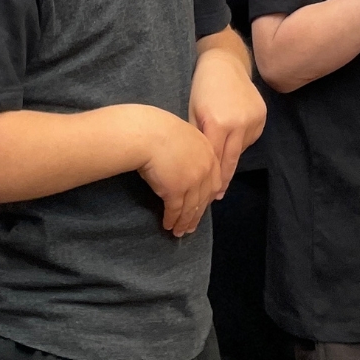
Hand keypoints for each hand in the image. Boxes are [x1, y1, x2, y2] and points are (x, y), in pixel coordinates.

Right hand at [138, 112, 220, 237]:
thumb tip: (184, 162)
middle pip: (204, 198)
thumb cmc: (158, 128)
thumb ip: (190, 150)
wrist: (146, 132)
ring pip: (191, 208)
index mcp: (208, 152)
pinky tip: (168, 225)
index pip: (213, 181)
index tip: (204, 205)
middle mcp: (204, 169)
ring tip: (179, 231)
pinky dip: (172, 220)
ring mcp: (192, 181)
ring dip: (185, 222)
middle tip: (192, 226)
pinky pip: (175, 210)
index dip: (208, 196)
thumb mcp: (183, 135)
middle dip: (197, 214)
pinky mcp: (176, 191)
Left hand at [189, 49, 265, 197]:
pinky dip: (240, 142)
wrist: (225, 62)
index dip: (212, 180)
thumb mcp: (192, 113)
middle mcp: (238, 124)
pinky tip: (231, 140)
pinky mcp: (261, 117)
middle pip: (231, 161)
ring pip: (241, 150)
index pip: (215, 160)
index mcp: (217, 124)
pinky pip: (249, 138)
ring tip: (221, 172)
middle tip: (216, 196)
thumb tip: (199, 167)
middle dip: (223, 180)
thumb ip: (198, 139)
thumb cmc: (201, 88)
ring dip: (231, 160)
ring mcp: (253, 120)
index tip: (208, 197)